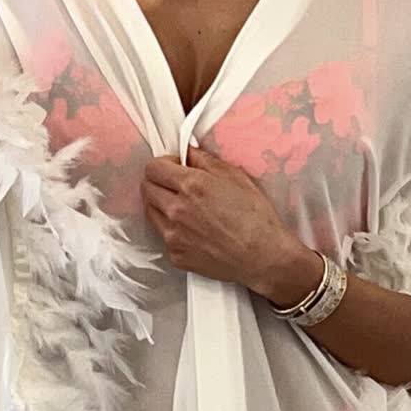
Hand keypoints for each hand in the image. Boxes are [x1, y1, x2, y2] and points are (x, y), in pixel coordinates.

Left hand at [140, 146, 302, 294]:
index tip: (174, 168)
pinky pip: (163, 236)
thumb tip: (187, 154)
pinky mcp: (175, 255)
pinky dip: (173, 230)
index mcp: (191, 186)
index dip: (164, 164)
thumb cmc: (256, 218)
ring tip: (185, 208)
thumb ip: (204, 161)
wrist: (264, 257)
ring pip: (150, 212)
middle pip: (146, 188)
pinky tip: (193, 230)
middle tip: (177, 186)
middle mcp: (176, 210)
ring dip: (161, 205)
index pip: (153, 168)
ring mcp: (173, 235)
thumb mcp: (235, 177)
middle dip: (159, 183)